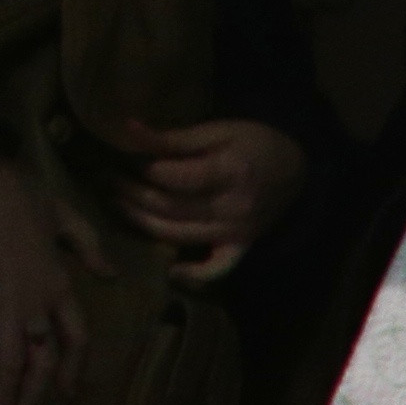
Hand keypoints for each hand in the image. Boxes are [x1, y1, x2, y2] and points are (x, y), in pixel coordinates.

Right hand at [0, 155, 96, 404]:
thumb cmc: (19, 195)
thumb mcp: (66, 217)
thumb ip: (88, 247)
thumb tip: (109, 274)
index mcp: (61, 287)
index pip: (77, 338)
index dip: (73, 368)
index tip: (68, 390)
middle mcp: (38, 305)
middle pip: (45, 360)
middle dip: (37, 392)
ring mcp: (5, 309)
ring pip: (12, 363)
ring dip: (6, 395)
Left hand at [102, 115, 305, 277]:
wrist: (298, 168)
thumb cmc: (255, 143)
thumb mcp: (218, 130)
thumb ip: (174, 137)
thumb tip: (127, 129)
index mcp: (230, 171)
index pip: (173, 177)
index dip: (143, 168)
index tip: (123, 156)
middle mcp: (233, 206)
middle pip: (169, 206)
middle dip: (132, 192)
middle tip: (107, 178)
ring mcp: (237, 231)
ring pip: (178, 234)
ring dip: (141, 222)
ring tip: (117, 203)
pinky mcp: (241, 246)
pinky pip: (218, 268)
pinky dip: (196, 275)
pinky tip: (172, 271)